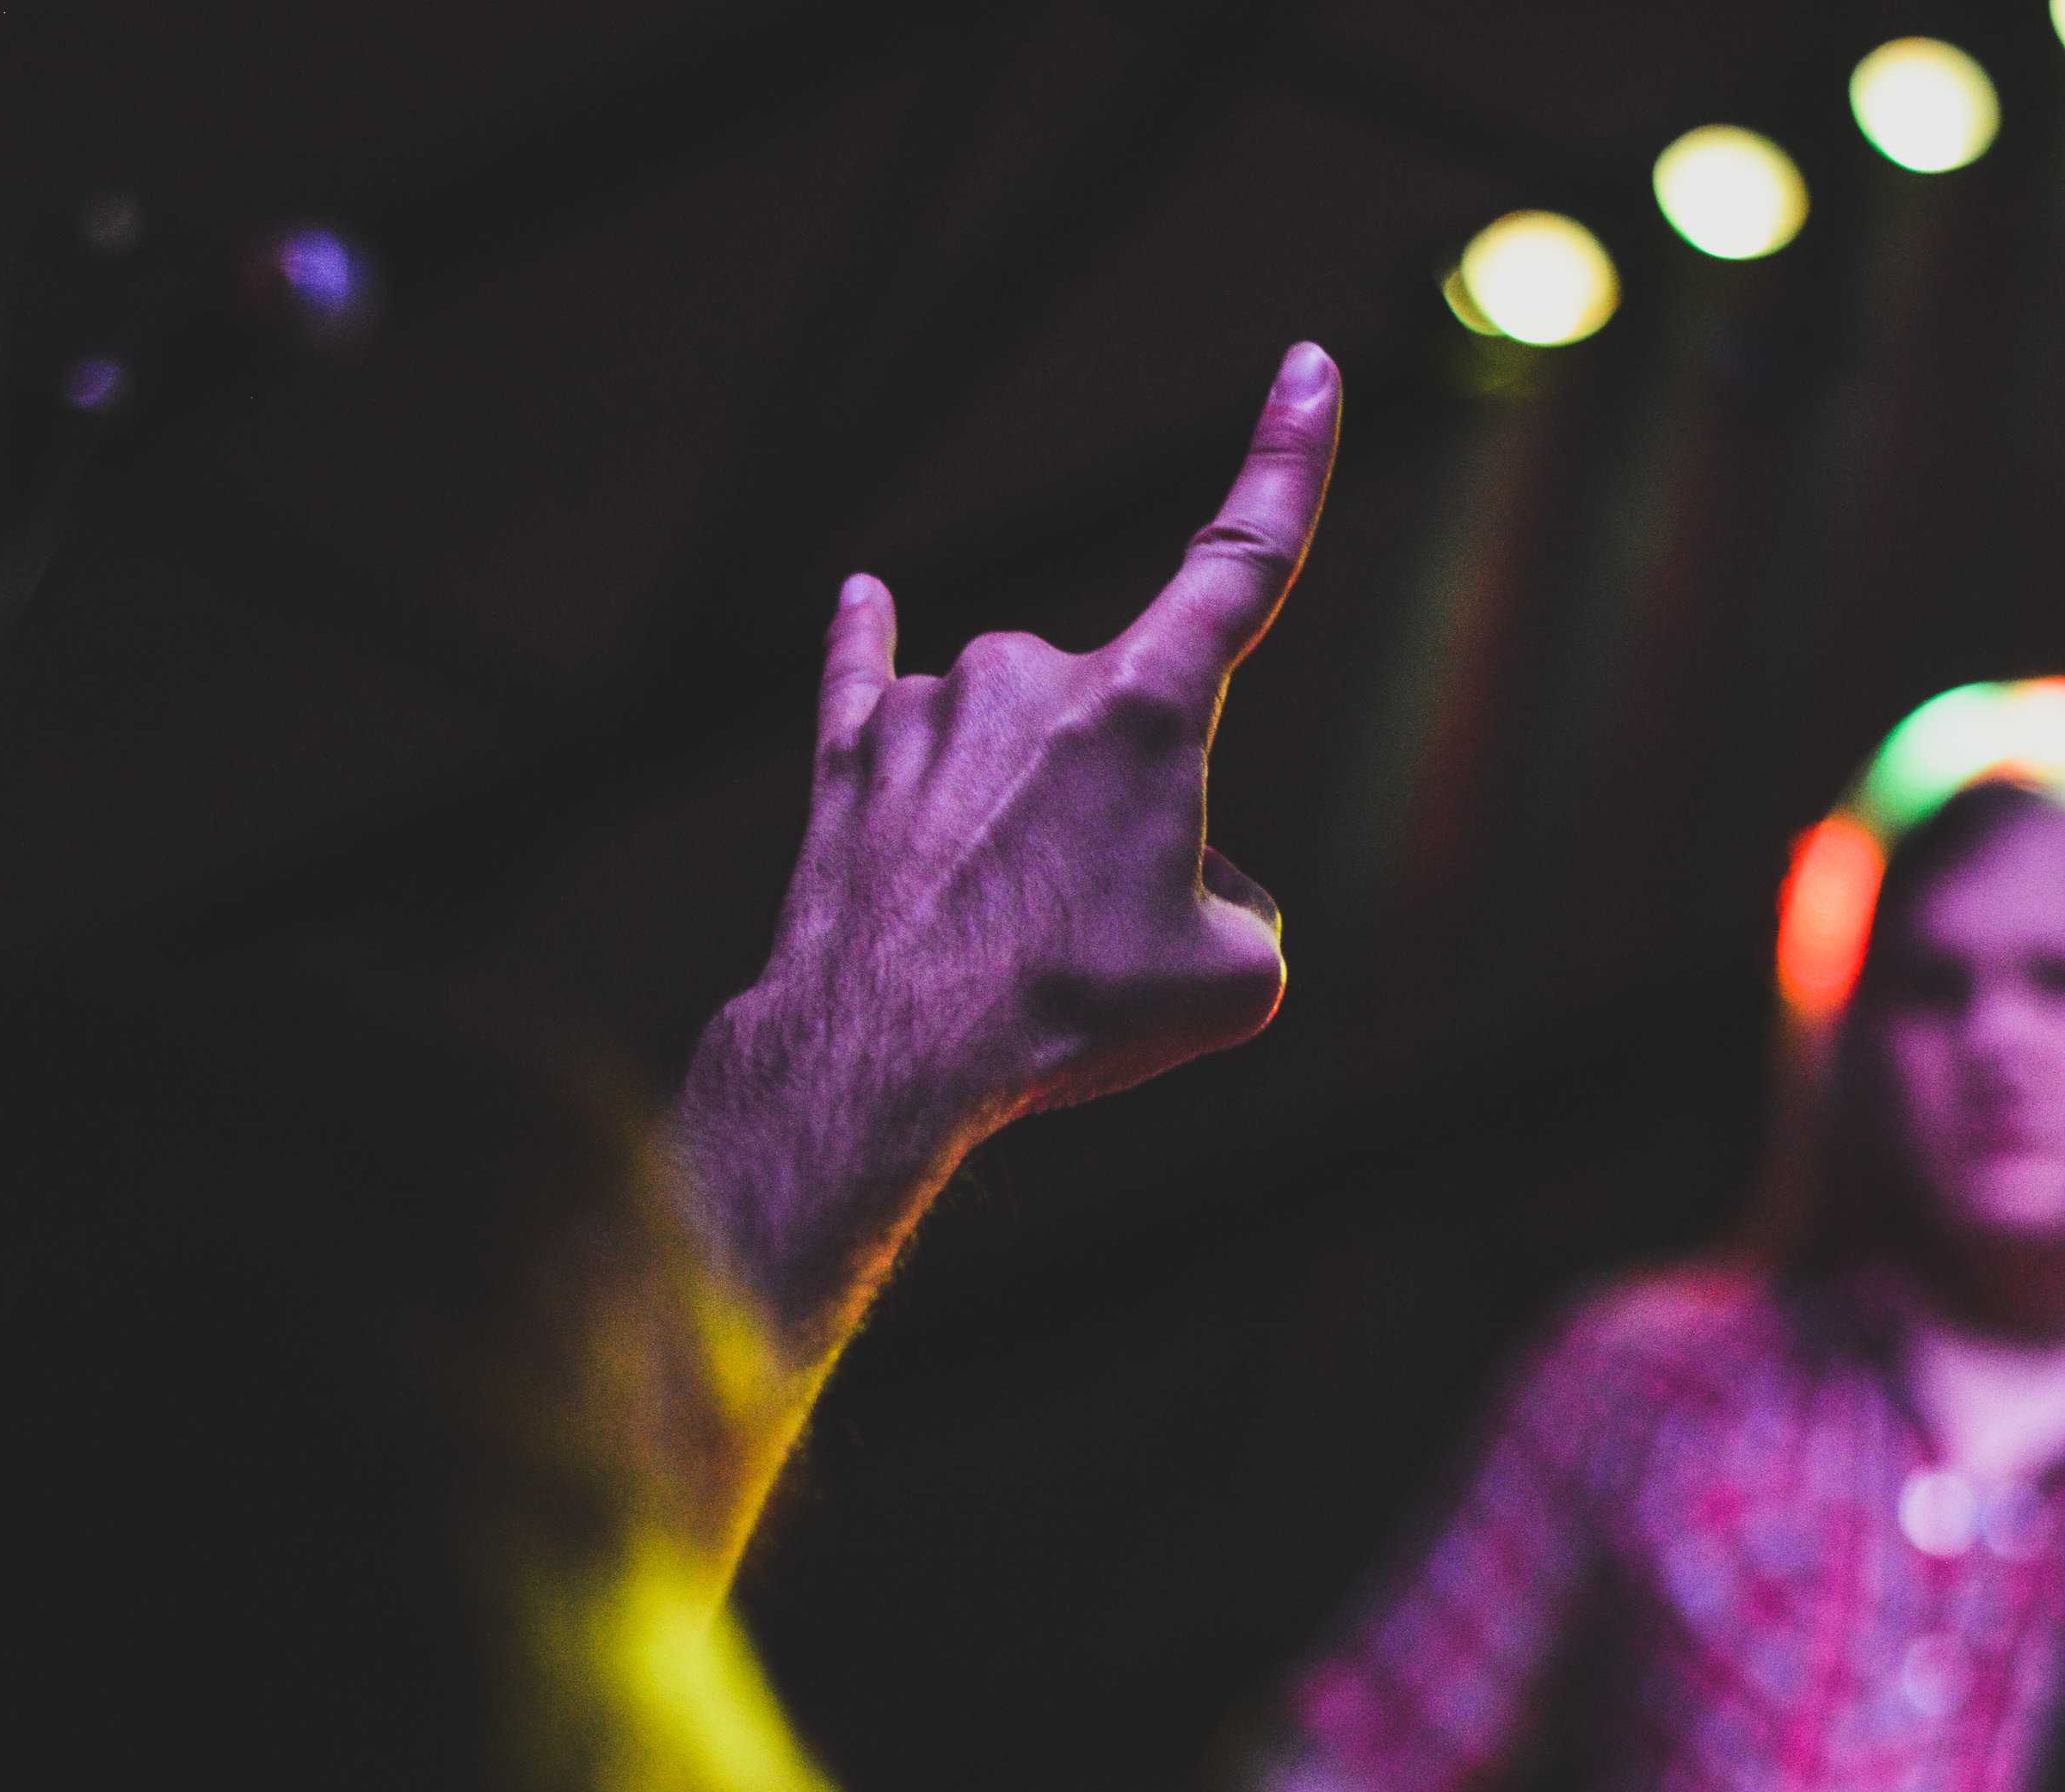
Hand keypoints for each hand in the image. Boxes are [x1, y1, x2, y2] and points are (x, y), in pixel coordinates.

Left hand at [675, 342, 1340, 1345]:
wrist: (889, 1054)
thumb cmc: (1068, 1017)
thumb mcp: (1232, 984)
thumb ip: (1242, 910)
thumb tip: (1183, 880)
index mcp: (1148, 707)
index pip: (1246, 560)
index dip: (1289, 463)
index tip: (1307, 368)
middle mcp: (1036, 671)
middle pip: (1126, 733)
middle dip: (1130, 828)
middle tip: (1094, 946)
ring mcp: (935, 703)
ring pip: (1019, 758)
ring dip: (1028, 836)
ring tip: (999, 946)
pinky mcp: (852, 753)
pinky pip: (866, 677)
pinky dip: (869, 648)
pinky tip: (863, 596)